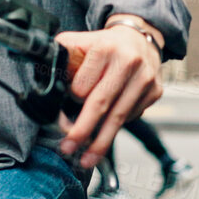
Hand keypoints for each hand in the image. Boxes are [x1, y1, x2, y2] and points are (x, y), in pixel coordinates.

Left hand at [53, 20, 163, 170]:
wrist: (140, 38)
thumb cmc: (103, 45)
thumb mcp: (79, 41)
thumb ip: (60, 57)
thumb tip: (43, 80)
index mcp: (105, 48)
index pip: (82, 87)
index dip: (70, 99)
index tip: (62, 108)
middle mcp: (128, 62)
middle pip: (101, 104)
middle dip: (82, 130)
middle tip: (68, 147)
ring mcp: (145, 78)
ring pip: (119, 117)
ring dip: (101, 142)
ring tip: (86, 159)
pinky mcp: (155, 91)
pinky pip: (131, 117)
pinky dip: (117, 126)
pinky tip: (106, 131)